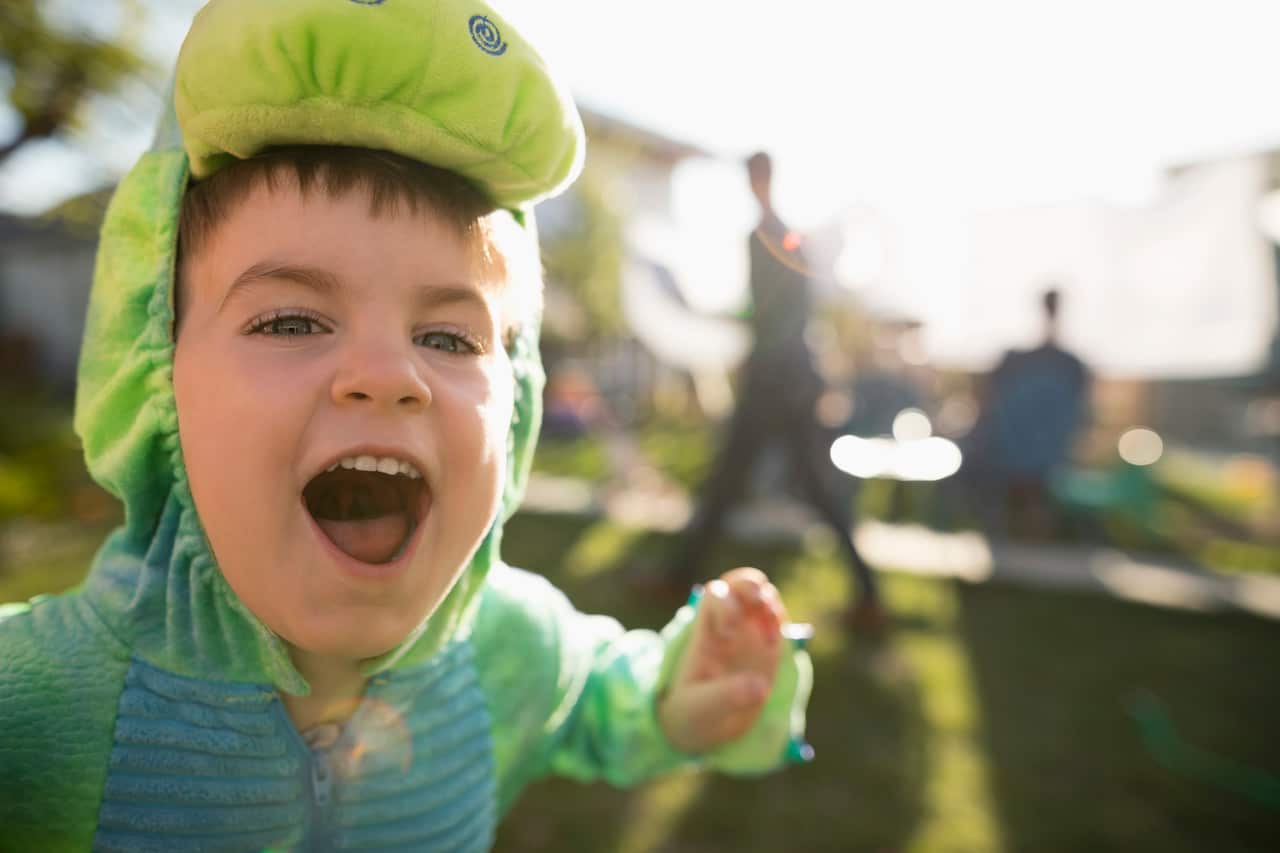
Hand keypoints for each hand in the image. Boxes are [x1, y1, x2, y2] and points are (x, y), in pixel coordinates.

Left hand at [657, 567, 787, 753]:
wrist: (703, 729)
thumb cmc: (692, 713)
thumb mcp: (701, 708)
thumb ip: (727, 696)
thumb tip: (761, 686)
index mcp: (704, 632)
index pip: (714, 596)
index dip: (725, 604)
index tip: (728, 636)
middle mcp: (727, 626)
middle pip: (738, 584)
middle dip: (750, 585)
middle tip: (759, 601)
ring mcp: (748, 635)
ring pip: (762, 598)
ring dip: (770, 604)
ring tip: (771, 636)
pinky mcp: (767, 650)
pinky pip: (777, 622)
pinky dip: (780, 623)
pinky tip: (775, 643)